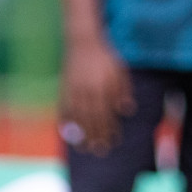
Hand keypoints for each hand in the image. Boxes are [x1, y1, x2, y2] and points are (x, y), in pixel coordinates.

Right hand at [58, 39, 134, 155]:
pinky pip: (64, 108)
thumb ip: (122, 91)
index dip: (110, 129)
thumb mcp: (119, 70)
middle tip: (100, 151)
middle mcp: (87, 90)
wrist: (82, 41)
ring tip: (85, 148)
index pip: (106, 113)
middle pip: (92, 118)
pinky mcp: (65, 88)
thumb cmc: (105, 57)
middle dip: (96, 136)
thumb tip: (127, 111)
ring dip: (81, 134)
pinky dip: (66, 122)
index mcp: (102, 86)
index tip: (114, 141)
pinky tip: (68, 133)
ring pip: (78, 116)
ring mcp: (74, 90)